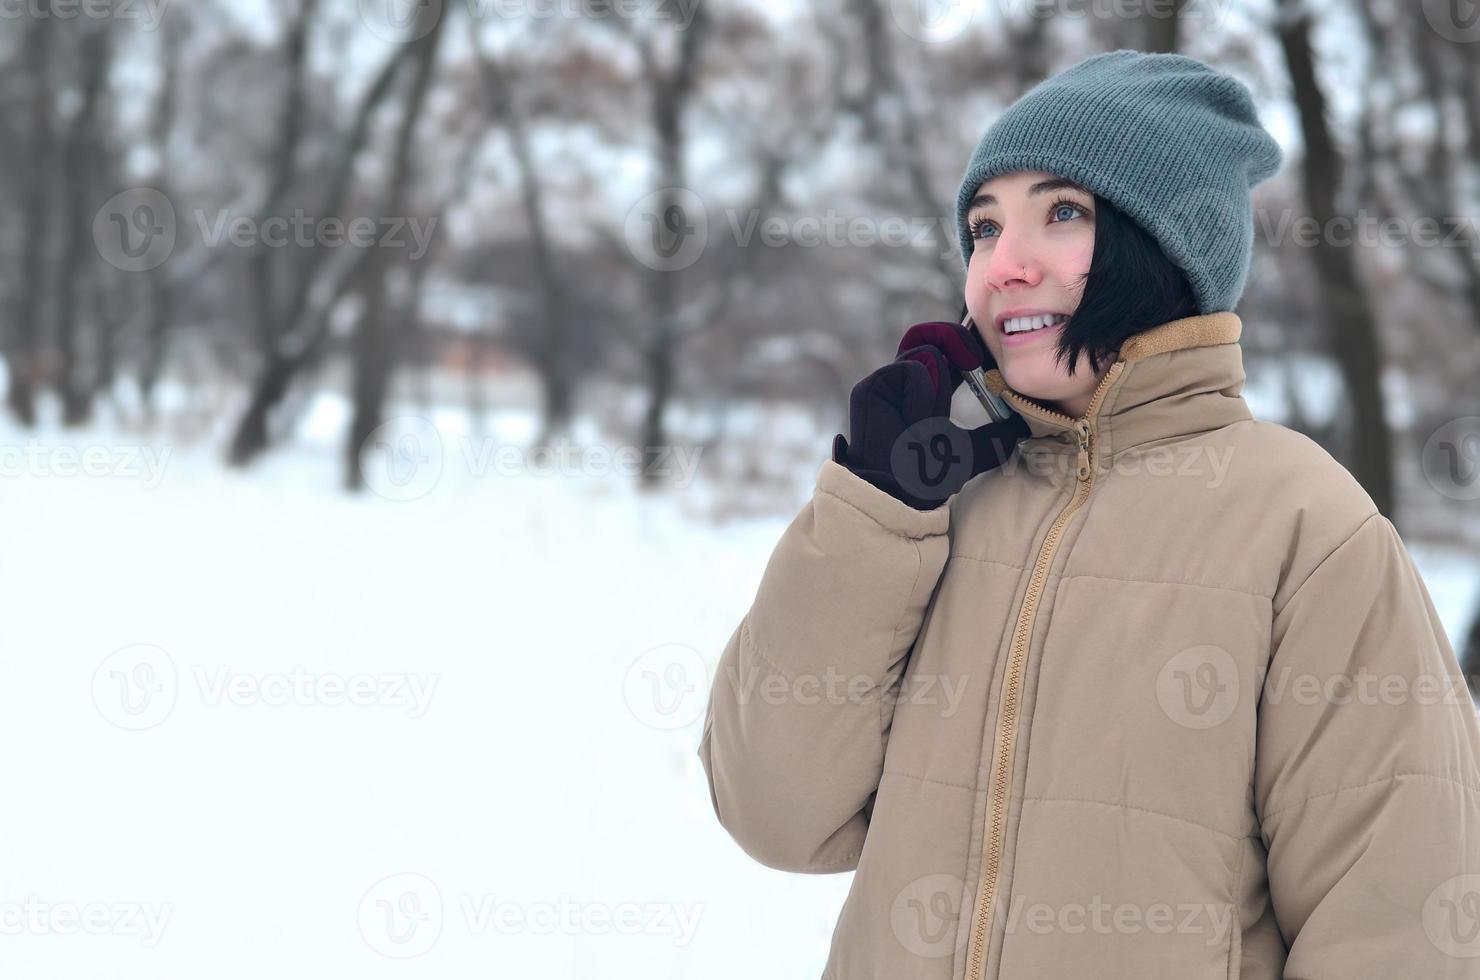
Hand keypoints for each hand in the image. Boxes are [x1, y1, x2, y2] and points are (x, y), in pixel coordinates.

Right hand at [832, 321, 1028, 509]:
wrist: (902, 491)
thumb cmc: (929, 475)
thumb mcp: (972, 450)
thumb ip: (995, 435)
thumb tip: (1024, 426)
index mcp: (925, 390)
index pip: (945, 348)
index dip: (966, 342)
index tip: (988, 356)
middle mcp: (903, 382)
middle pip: (929, 333)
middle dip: (957, 338)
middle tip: (975, 361)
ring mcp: (886, 382)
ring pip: (925, 352)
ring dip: (939, 384)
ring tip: (932, 418)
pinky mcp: (872, 386)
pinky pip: (912, 370)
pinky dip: (923, 394)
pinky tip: (913, 421)